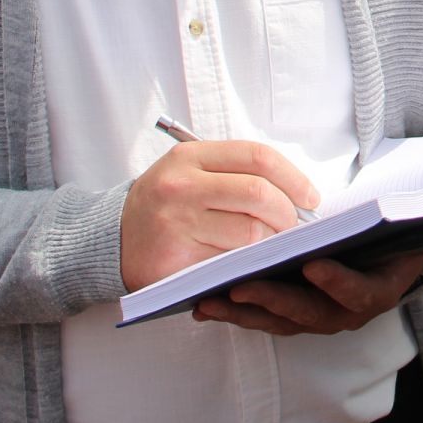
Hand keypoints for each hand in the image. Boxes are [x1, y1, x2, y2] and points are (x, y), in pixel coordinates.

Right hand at [120, 139, 319, 292]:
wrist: (111, 240)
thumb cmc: (164, 205)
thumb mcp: (190, 173)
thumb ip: (236, 175)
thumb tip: (297, 195)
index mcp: (191, 157)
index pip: (257, 157)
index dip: (293, 177)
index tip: (310, 197)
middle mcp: (181, 186)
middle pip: (258, 194)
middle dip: (288, 214)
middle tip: (295, 227)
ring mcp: (176, 223)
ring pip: (249, 233)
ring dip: (270, 243)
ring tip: (270, 245)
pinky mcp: (175, 259)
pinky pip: (229, 262)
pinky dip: (247, 264)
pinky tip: (246, 263)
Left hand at [194, 216, 422, 334]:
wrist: (385, 258)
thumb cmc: (398, 236)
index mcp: (378, 292)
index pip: (359, 294)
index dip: (337, 284)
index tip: (314, 265)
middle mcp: (345, 313)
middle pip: (308, 314)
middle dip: (274, 301)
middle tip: (242, 284)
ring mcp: (313, 316)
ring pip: (276, 321)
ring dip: (243, 311)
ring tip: (210, 297)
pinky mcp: (287, 313)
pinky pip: (258, 317)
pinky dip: (232, 310)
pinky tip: (202, 300)